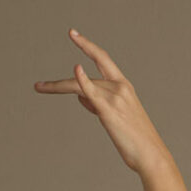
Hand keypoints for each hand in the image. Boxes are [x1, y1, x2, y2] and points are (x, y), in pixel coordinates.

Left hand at [34, 29, 168, 174]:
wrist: (151, 155)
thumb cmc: (135, 140)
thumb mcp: (116, 117)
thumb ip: (98, 103)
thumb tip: (81, 97)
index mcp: (124, 86)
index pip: (102, 59)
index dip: (87, 45)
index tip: (73, 34)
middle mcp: (119, 87)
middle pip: (83, 76)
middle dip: (61, 74)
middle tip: (44, 68)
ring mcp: (114, 97)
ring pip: (78, 87)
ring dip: (56, 86)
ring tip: (39, 87)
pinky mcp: (109, 110)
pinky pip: (91, 91)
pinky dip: (83, 80)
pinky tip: (76, 69)